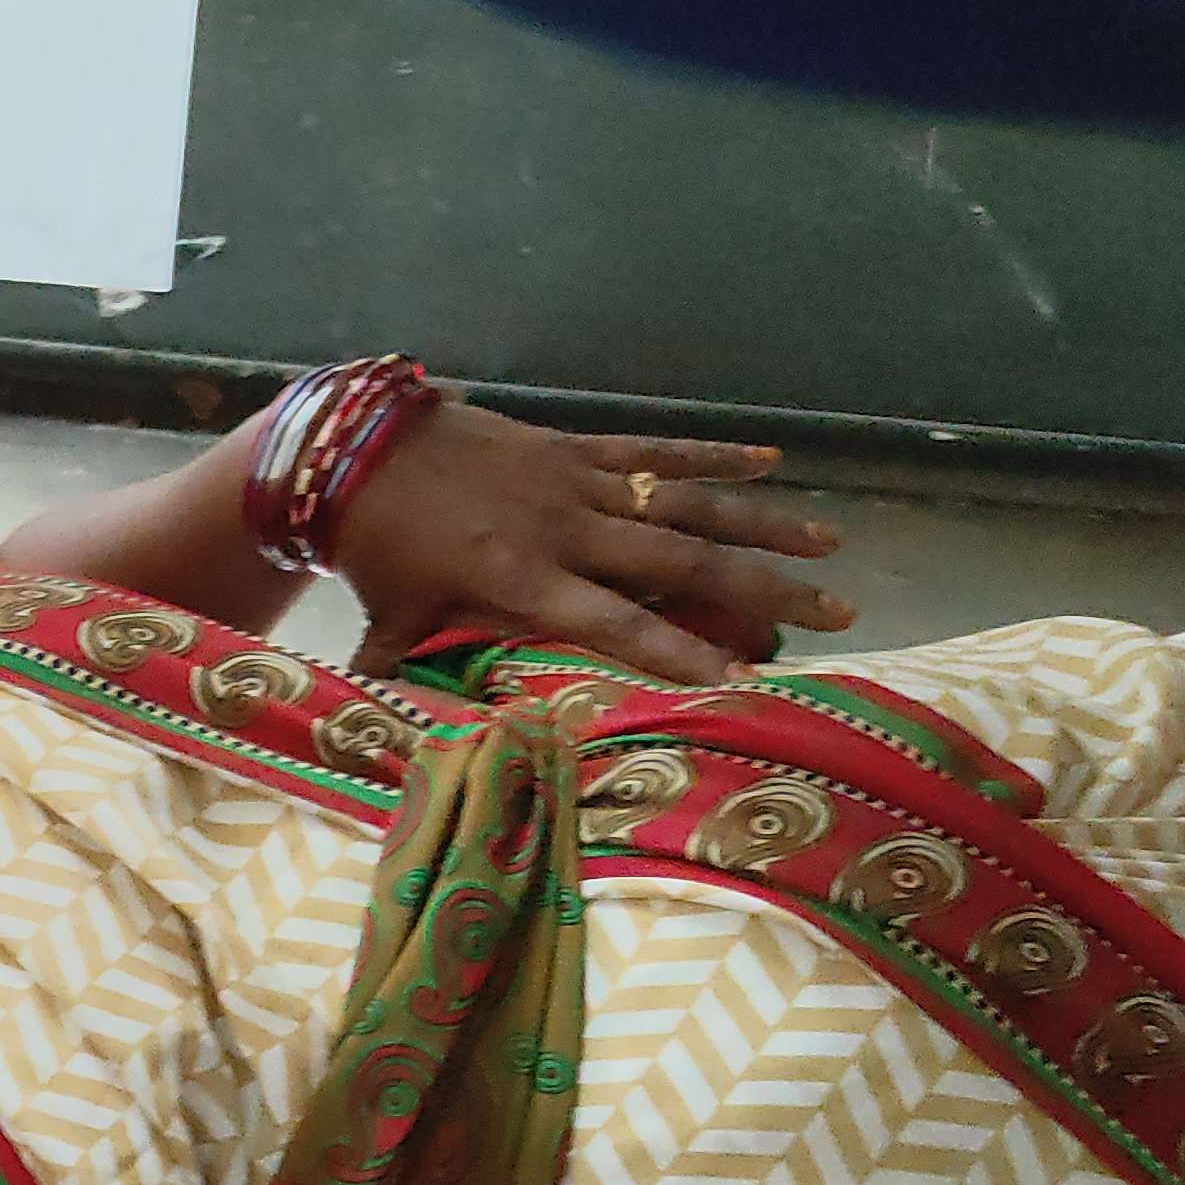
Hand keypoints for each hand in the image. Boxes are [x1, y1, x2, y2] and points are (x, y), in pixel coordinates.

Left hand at [325, 395, 853, 685]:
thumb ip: (404, 675)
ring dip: (764, 522)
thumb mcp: (388, 623)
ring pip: (687, 502)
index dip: (681, 648)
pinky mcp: (573, 446)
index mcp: (522, 581)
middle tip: (834, 614)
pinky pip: (655, 451)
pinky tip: (773, 461)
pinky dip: (713, 456)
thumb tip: (391, 738)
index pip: (618, 622)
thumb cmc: (373, 549)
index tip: (744, 674)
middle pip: (684, 561)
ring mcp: (576, 482)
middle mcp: (565, 531)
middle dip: (764, 589)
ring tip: (830, 545)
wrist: (349, 451)